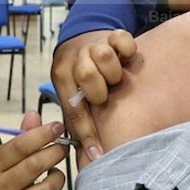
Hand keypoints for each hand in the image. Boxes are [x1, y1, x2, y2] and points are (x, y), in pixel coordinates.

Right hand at [0, 112, 67, 189]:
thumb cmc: (4, 176)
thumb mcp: (6, 155)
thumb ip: (23, 135)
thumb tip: (34, 114)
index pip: (20, 146)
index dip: (42, 134)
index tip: (58, 126)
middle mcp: (1, 187)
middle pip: (35, 165)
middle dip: (55, 152)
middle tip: (62, 146)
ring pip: (48, 188)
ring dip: (58, 176)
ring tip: (54, 170)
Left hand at [51, 29, 136, 168]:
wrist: (79, 39)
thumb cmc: (77, 77)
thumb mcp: (70, 95)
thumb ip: (77, 119)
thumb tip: (88, 156)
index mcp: (62, 76)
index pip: (73, 108)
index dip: (87, 133)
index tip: (97, 154)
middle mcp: (76, 58)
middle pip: (87, 73)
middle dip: (98, 91)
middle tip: (104, 95)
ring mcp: (94, 44)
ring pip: (104, 55)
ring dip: (112, 71)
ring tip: (114, 78)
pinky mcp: (113, 34)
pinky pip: (123, 40)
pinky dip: (126, 50)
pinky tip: (125, 59)